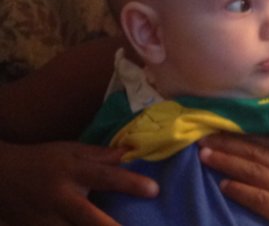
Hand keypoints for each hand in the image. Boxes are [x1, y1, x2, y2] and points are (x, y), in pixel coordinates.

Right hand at [0, 140, 158, 225]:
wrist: (1, 177)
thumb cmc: (42, 161)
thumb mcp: (70, 150)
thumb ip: (100, 155)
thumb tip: (130, 152)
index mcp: (72, 173)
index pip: (105, 177)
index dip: (130, 183)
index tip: (154, 190)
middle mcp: (60, 200)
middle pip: (90, 219)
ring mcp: (47, 222)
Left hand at [199, 133, 268, 225]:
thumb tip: (258, 142)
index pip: (266, 139)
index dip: (241, 132)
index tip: (219, 124)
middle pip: (255, 152)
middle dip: (227, 143)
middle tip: (203, 137)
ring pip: (254, 171)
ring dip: (227, 162)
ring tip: (205, 156)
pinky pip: (260, 199)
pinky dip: (241, 190)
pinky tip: (224, 185)